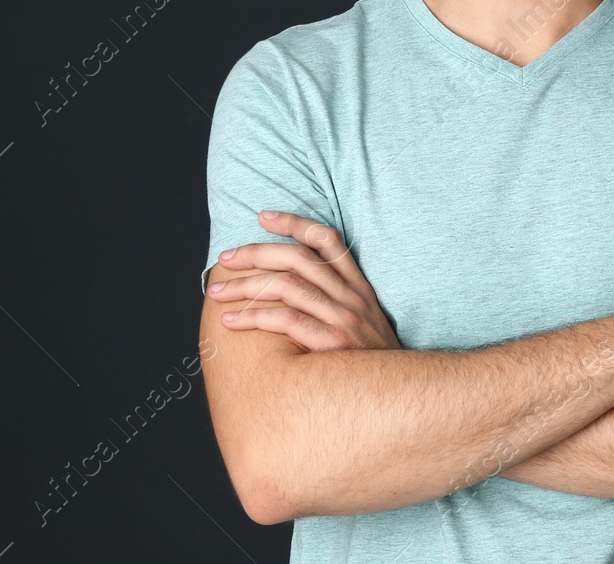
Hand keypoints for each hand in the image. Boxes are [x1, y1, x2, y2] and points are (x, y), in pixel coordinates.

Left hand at [208, 211, 401, 351]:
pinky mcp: (333, 342)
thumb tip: (291, 288)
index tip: (263, 216)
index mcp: (358, 287)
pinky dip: (252, 317)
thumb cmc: (368, 365)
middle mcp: (352, 297)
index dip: (294, 223)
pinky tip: (231, 322)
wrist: (396, 398)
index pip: (327, 239)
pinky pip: (285, 319)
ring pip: (286, 285)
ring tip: (216, 293)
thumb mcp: (363, 325)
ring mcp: (344, 318)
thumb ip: (336, 304)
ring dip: (244, 286)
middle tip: (226, 258)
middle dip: (256, 252)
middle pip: (298, 258)